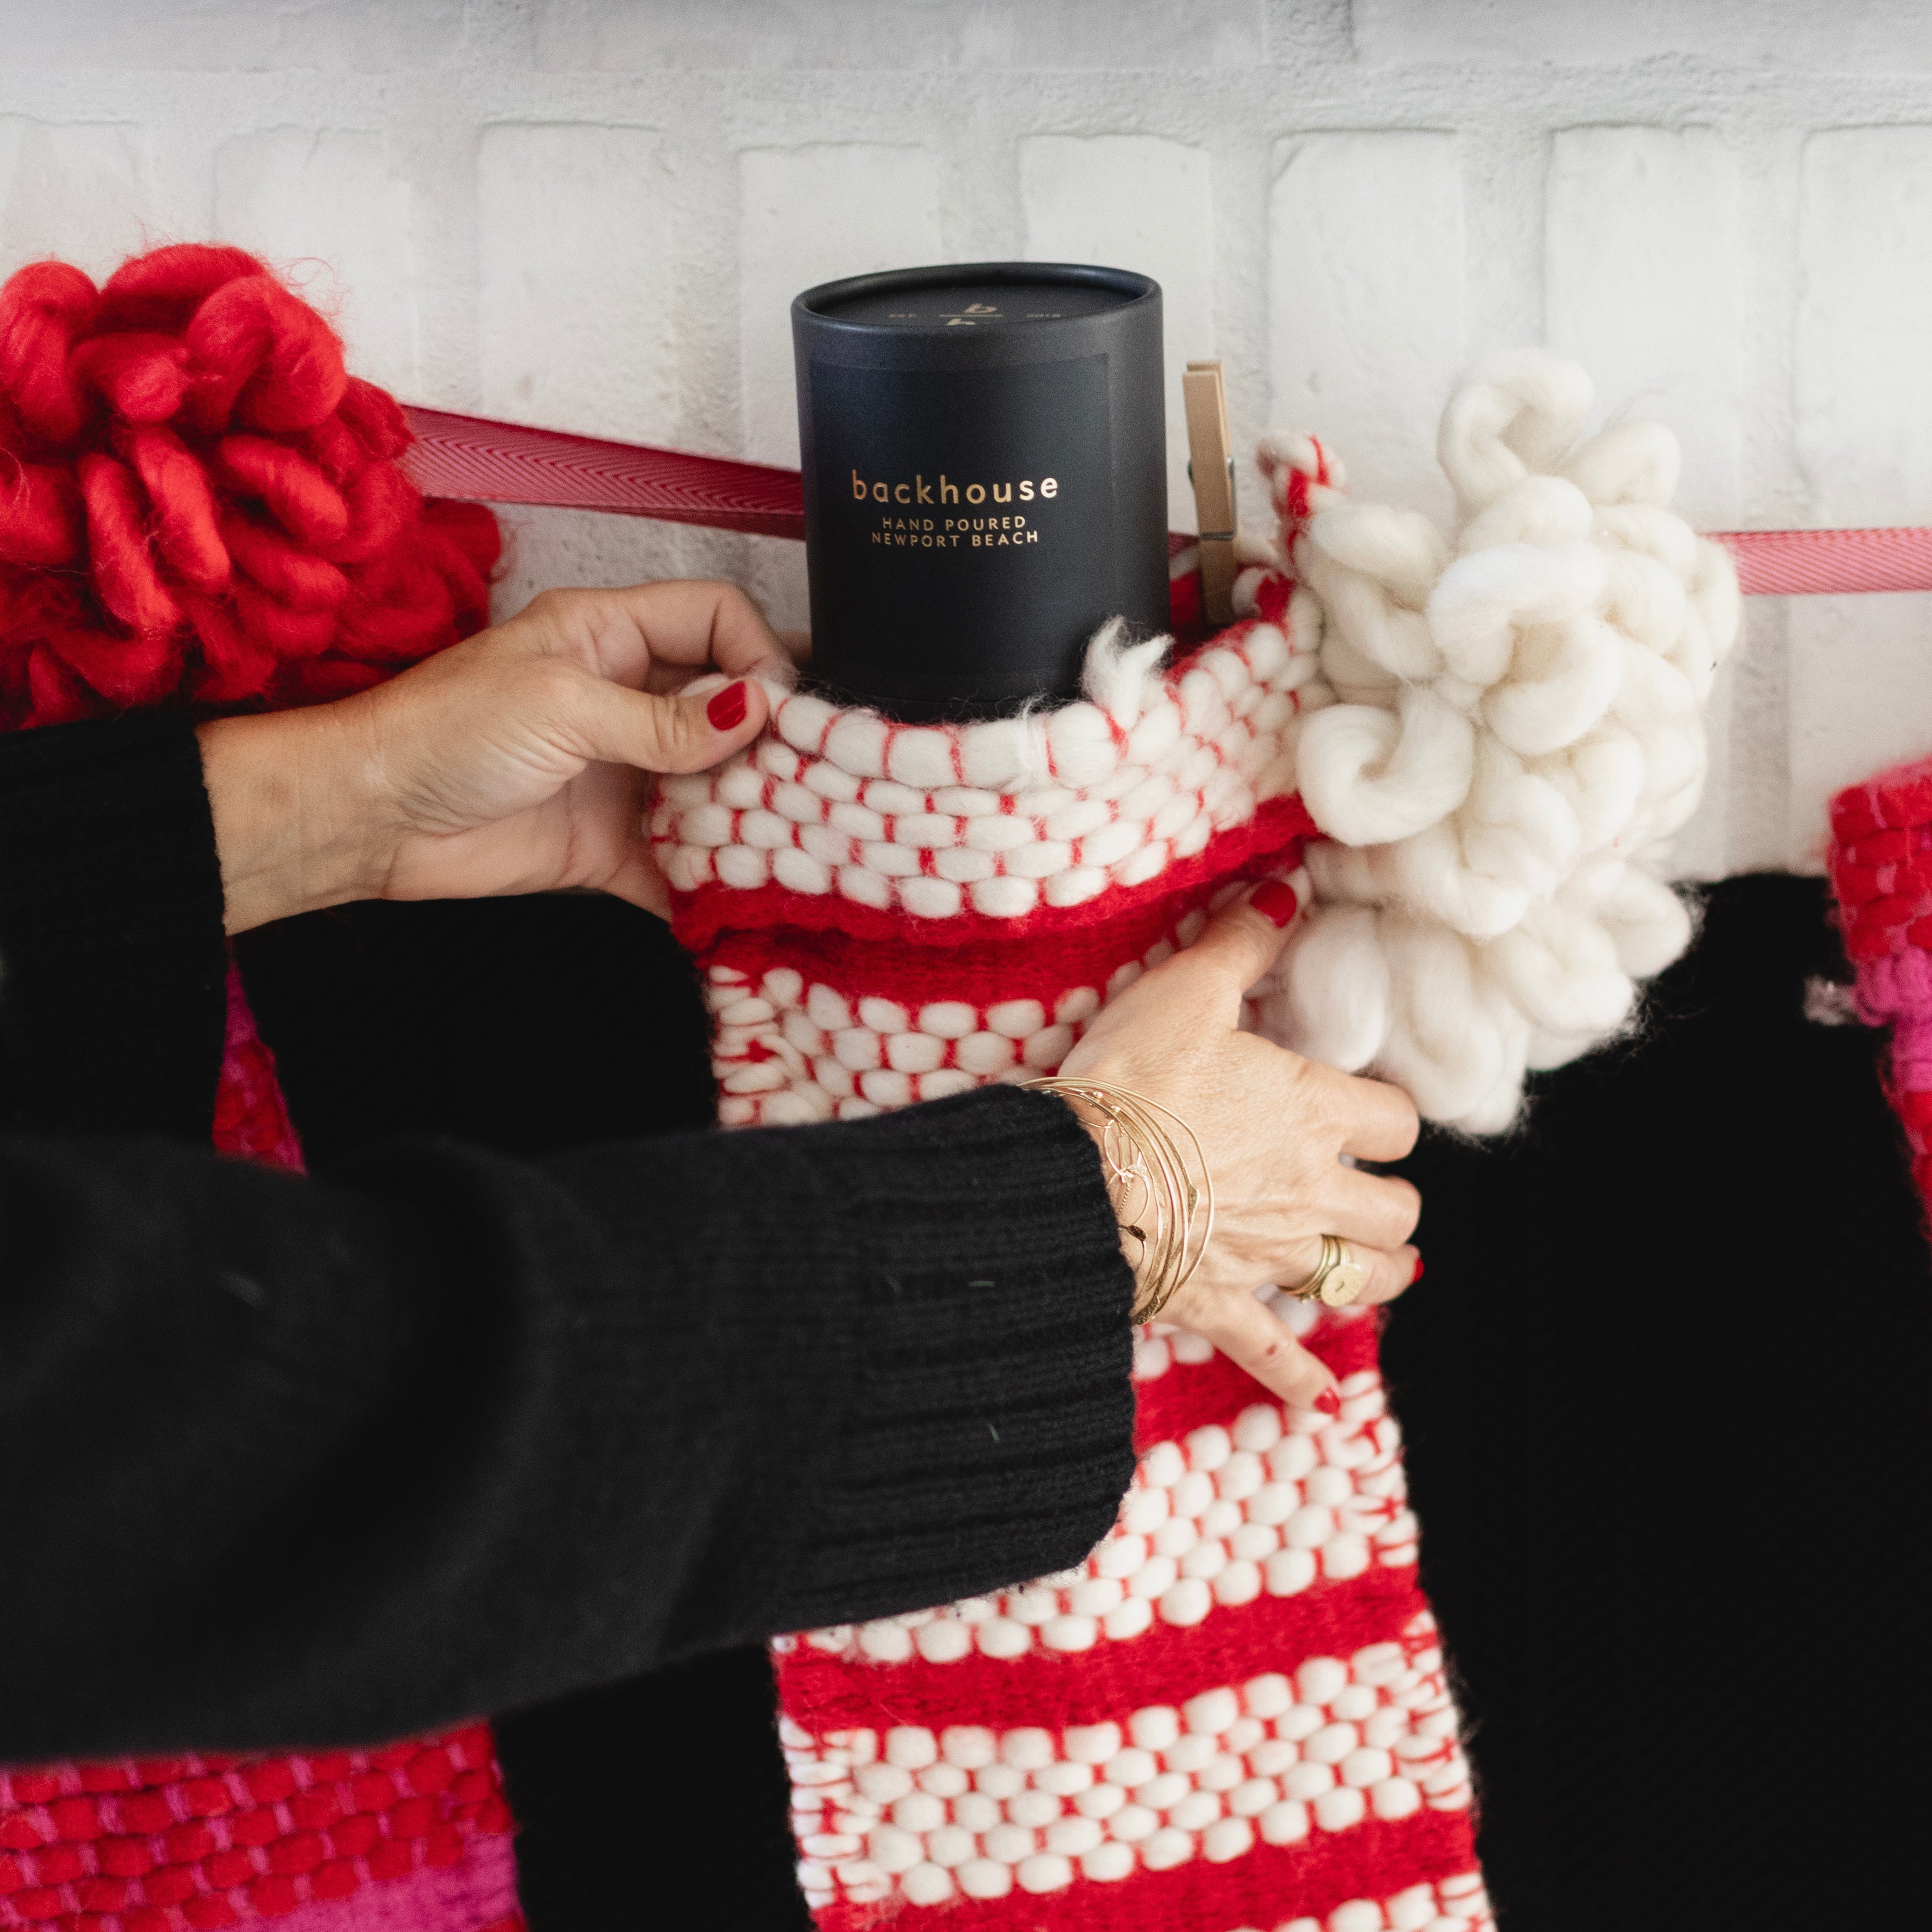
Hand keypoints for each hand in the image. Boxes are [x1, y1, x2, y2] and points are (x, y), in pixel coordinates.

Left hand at [198, 580, 788, 932]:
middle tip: (812, 777)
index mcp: (610, 635)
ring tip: (793, 835)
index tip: (780, 709)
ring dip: (751, 811)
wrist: (369, 819)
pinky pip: (681, 861)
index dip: (758, 653)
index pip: (716, 618)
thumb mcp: (563, 705)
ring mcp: (623, 774)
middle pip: (728, 706)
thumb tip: (757, 712)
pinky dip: (711, 879)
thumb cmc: (446, 731)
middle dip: (771, 740)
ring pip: (716, 786)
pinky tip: (744, 890)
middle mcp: (626, 699)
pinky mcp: (612, 846)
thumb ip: (664, 719)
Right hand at [1054, 884, 1422, 1410]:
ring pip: (1359, 1280)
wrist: (1072, 1179)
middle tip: (1377, 1194)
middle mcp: (1309, 1194)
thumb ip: (1242, 943)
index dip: (1390, 1116)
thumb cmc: (1131, 1081)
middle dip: (1393, 1205)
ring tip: (1388, 1272)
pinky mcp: (1218, 1305)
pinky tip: (1318, 1396)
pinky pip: (1273, 1355)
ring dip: (1380, 1277)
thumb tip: (1290, 887)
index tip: (1371, 1112)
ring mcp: (1268, 1258)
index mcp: (1312, 1114)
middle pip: (1394, 1212)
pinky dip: (1298, 1376)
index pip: (1396, 1121)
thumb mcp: (1185, 993)